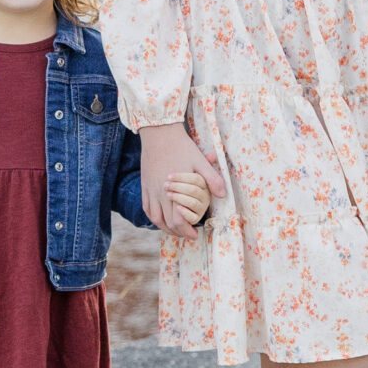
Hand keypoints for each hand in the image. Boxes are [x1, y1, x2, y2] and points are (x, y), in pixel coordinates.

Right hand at [140, 123, 225, 237]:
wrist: (159, 133)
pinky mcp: (145, 186)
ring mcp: (151, 190)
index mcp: (175, 190)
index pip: (178, 220)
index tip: (194, 235)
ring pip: (155, 218)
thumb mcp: (200, 161)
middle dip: (178, 232)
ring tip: (175, 230)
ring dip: (165, 227)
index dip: (186, 231)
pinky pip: (147, 208)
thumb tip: (223, 195)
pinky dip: (154, 217)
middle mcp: (160, 194)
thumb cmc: (182, 147)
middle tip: (188, 235)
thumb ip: (212, 179)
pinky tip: (161, 218)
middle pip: (167, 222)